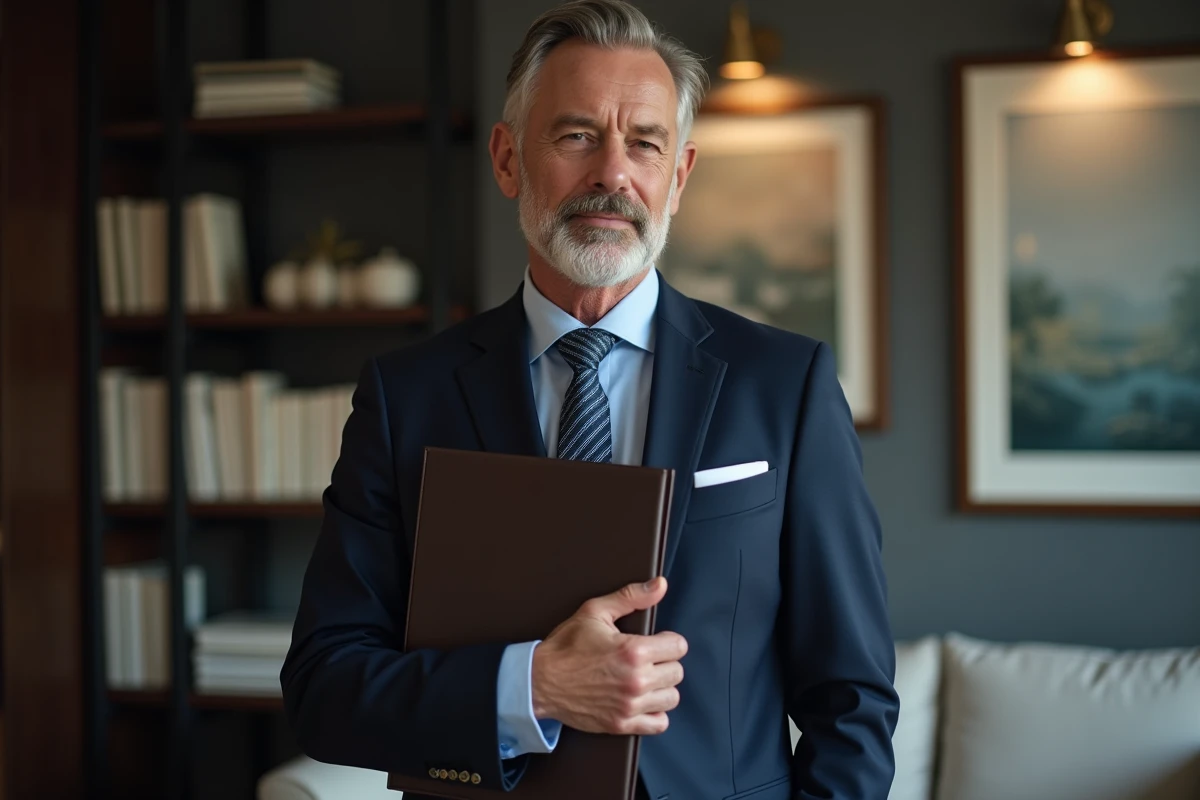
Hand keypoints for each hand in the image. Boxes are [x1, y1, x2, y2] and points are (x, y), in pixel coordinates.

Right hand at [530, 576, 686, 735]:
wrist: (539, 681)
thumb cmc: (564, 647)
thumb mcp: (595, 612)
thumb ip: (631, 597)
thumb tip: (659, 585)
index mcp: (633, 651)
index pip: (678, 646)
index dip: (668, 640)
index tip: (656, 642)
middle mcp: (636, 680)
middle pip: (677, 672)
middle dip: (665, 662)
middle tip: (647, 659)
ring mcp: (630, 705)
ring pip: (671, 697)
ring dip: (662, 688)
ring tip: (645, 679)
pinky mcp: (622, 724)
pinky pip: (659, 723)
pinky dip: (655, 713)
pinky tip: (643, 701)